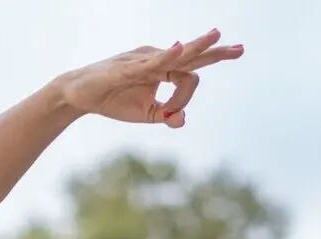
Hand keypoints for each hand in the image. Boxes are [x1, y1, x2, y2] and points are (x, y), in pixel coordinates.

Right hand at [56, 28, 243, 127]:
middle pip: (192, 54)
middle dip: (217, 52)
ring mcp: (143, 60)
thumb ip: (165, 116)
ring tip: (216, 35)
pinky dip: (166, 57)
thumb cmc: (113, 100)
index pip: (189, 80)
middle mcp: (157, 59)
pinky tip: (179, 49)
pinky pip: (151, 62)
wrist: (79, 94)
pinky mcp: (128, 67)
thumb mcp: (144, 115)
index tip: (170, 116)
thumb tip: (183, 121)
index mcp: (163, 69)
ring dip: (197, 46)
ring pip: (176, 54)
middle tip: (240, 49)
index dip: (185, 101)